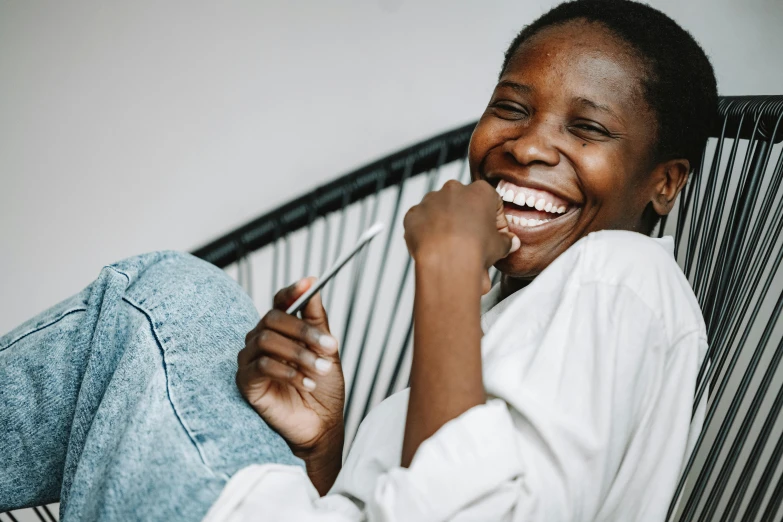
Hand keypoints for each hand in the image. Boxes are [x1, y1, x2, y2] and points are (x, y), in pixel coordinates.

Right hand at [236, 278, 344, 472]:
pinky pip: (261, 366)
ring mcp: (250, 360)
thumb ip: (317, 321)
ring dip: (299, 353)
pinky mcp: (246, 382)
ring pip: (266, 340)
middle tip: (330, 346)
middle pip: (272, 318)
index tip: (310, 282)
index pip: (280, 302)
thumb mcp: (326, 351)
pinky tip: (306, 382)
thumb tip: (313, 288)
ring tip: (321, 370)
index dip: (292, 290)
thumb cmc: (322, 390)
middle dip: (304, 330)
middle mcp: (261, 340)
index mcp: (281, 330)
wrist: (320, 426)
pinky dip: (287, 371)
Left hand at [403, 180, 519, 291]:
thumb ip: (506, 241)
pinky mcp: (413, 214)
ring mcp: (431, 200)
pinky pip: (420, 221)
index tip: (494, 236)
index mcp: (480, 191)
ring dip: (445, 224)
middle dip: (467, 220)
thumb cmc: (476, 250)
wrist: (446, 261)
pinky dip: (426, 232)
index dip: (494, 221)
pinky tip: (434, 247)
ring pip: (440, 210)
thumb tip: (511, 243)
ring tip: (450, 247)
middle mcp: (454, 189)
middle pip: (463, 203)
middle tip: (471, 241)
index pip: (491, 203)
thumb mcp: (499, 246)